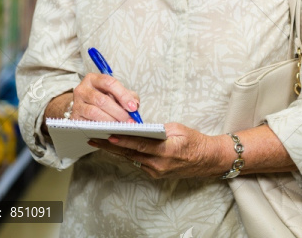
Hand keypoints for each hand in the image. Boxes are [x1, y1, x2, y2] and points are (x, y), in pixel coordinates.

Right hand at [71, 73, 140, 122]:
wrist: (83, 106)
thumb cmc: (102, 97)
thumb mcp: (115, 93)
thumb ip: (127, 96)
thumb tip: (135, 104)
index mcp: (93, 79)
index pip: (109, 83)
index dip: (123, 95)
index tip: (133, 107)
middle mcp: (82, 89)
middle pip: (102, 100)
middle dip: (118, 112)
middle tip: (129, 121)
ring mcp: (77, 103)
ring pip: (94, 112)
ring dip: (110, 120)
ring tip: (121, 126)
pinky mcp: (74, 117)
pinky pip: (88, 123)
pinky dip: (101, 127)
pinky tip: (110, 129)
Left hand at [88, 123, 228, 179]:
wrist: (208, 160)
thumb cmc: (194, 141)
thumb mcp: (178, 129)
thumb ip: (158, 129)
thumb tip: (140, 126)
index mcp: (167, 151)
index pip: (140, 145)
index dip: (123, 141)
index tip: (108, 135)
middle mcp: (159, 164)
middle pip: (130, 154)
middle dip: (110, 146)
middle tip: (93, 138)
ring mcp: (156, 171)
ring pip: (131, 159)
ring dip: (115, 150)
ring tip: (98, 140)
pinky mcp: (155, 174)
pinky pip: (137, 162)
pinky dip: (126, 154)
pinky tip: (115, 147)